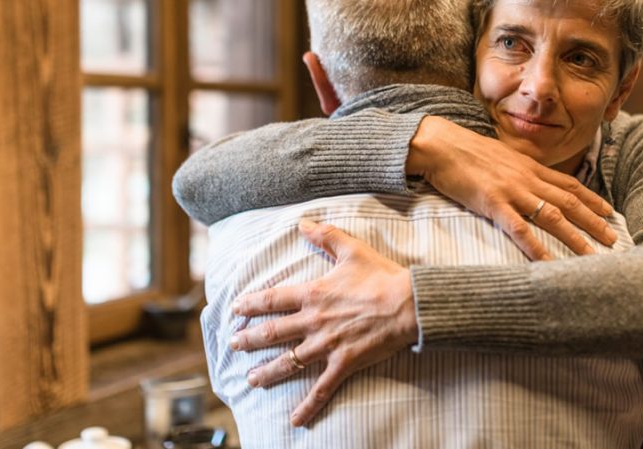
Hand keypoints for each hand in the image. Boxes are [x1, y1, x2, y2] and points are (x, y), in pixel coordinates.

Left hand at [229, 220, 417, 426]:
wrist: (409, 304)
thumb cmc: (382, 276)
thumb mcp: (352, 249)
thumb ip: (325, 235)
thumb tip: (302, 222)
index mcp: (313, 294)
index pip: (272, 300)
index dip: (251, 305)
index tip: (235, 310)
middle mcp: (314, 321)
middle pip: (273, 333)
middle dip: (249, 340)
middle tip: (233, 345)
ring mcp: (327, 345)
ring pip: (289, 362)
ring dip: (267, 372)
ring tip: (251, 380)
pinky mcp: (344, 363)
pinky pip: (322, 388)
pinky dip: (308, 405)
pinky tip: (295, 420)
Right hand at [406, 116, 616, 259]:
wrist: (440, 144)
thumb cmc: (465, 151)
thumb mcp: (500, 157)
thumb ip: (517, 170)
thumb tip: (528, 182)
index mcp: (529, 167)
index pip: (569, 184)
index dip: (592, 198)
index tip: (609, 212)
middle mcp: (527, 178)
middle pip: (569, 201)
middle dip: (594, 221)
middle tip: (613, 239)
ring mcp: (512, 191)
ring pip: (552, 216)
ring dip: (574, 237)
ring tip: (591, 255)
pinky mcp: (493, 203)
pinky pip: (519, 229)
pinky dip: (536, 247)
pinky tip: (547, 263)